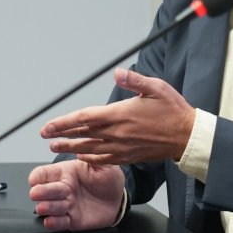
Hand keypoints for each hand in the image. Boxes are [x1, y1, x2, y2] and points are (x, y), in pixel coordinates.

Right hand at [28, 159, 124, 230]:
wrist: (118, 199)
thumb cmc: (108, 179)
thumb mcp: (104, 165)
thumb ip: (93, 158)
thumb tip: (82, 152)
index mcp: (65, 173)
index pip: (43, 174)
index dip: (37, 177)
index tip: (35, 179)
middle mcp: (61, 190)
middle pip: (42, 191)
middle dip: (39, 192)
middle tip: (36, 193)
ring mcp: (65, 206)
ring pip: (48, 208)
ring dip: (46, 208)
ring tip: (43, 207)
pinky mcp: (70, 221)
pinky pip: (58, 223)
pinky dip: (53, 223)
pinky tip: (51, 220)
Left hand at [40, 68, 195, 164]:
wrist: (186, 136)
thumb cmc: (173, 110)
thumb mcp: (156, 88)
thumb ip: (134, 80)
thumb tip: (117, 73)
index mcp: (121, 114)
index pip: (84, 118)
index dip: (64, 122)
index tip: (49, 126)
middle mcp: (117, 133)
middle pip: (82, 134)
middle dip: (62, 135)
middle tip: (46, 137)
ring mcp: (122, 147)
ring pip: (90, 149)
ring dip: (71, 147)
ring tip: (56, 147)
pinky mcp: (128, 156)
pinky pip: (103, 159)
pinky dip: (90, 158)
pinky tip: (83, 156)